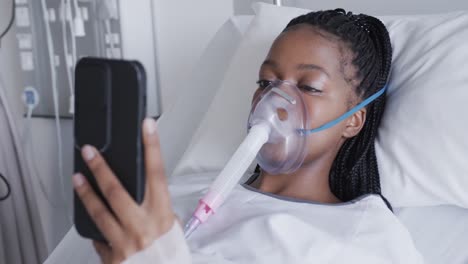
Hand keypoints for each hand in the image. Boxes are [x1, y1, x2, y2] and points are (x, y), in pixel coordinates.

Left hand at [73, 118, 175, 263]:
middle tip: (90, 152)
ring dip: (86, 193)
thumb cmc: (170, 256)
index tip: (147, 127)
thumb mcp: (172, 227)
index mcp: (162, 215)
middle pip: (117, 190)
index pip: (157, 174)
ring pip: (99, 212)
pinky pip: (99, 239)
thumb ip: (157, 209)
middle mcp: (142, 226)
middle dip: (101, 168)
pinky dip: (97, 230)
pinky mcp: (112, 257)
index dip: (152, 147)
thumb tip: (144, 195)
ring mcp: (124, 242)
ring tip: (77, 178)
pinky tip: (94, 222)